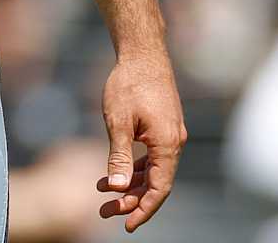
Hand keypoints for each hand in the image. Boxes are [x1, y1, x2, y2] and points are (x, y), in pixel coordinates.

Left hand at [94, 51, 185, 231]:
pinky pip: (152, 156)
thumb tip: (116, 187)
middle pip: (155, 182)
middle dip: (131, 199)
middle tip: (104, 210)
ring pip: (153, 170)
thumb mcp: (118, 121)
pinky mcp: (163, 126)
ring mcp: (170, 134)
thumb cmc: (129, 83)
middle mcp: (174, 141)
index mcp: (167, 143)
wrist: (143, 52)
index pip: (159, 188)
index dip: (143, 209)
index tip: (126, 226)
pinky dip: (134, 166)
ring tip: (103, 193)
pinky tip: (114, 172)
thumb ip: (119, 156)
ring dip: (130, 183)